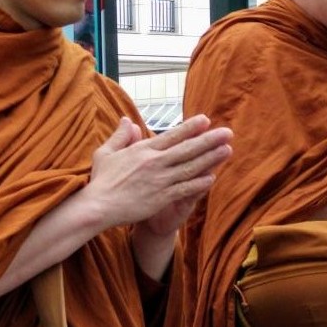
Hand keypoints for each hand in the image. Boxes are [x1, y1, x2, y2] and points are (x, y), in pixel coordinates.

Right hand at [82, 115, 232, 231]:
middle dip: (209, 140)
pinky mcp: (161, 198)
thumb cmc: (101, 180)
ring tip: (228, 150)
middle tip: (228, 132)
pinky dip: (199, 183)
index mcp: (143, 150)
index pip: (172, 136)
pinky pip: (185, 188)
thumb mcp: (106, 152)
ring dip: (211, 158)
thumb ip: (120, 136)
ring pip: (190, 167)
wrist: (98, 206)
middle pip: (187, 149)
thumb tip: (126, 120)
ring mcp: (160, 180)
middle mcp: (155, 162)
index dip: (191, 127)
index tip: (206, 120)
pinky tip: (212, 178)